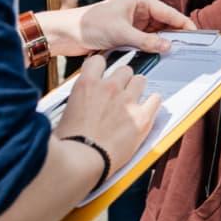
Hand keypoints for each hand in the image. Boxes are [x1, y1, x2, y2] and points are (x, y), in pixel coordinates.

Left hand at [42, 0, 197, 56]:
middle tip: (188, 49)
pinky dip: (151, 48)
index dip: (184, 24)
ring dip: (162, 44)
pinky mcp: (127, 34)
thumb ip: (146, 41)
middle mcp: (139, 9)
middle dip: (175, 36)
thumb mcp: (121, 33)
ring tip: (176, 55)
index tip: (196, 36)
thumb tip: (168, 46)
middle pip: (165, 24)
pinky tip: (159, 56)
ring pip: (156, 34)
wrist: (65, 33)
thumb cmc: (89, 25)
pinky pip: (146, 41)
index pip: (169, 13)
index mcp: (140, 1)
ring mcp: (134, 23)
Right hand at [55, 53, 161, 173]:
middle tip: (119, 93)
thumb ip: (77, 101)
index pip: (98, 61)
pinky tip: (147, 109)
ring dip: (137, 89)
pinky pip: (156, 100)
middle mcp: (109, 88)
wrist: (83, 160)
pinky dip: (152, 104)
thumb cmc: (69, 143)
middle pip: (125, 70)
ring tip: (133, 101)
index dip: (102, 68)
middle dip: (122, 80)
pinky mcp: (142, 116)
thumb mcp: (65, 113)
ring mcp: (128, 101)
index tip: (103, 75)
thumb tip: (78, 104)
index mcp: (87, 85)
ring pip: (141, 80)